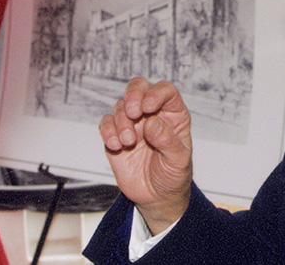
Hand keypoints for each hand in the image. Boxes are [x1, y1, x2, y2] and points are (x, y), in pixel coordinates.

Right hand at [99, 77, 192, 233]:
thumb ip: (167, 141)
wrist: (157, 197)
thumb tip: (151, 122)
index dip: (156, 93)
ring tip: (129, 142)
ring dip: (122, 121)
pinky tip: (116, 146)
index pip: (165, 91)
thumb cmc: (174, 175)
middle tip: (133, 113)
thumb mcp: (179, 160)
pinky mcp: (116, 137)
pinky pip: (106, 124)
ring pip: (120, 107)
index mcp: (173, 115)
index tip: (148, 108)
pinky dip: (108, 131)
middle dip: (133, 95)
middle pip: (138, 88)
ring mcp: (133, 125)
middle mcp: (152, 115)